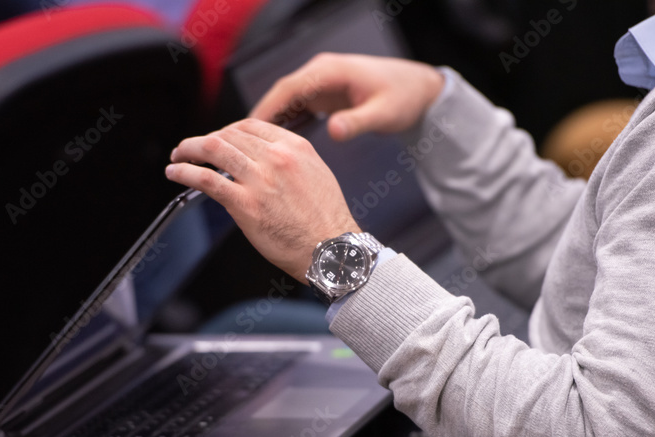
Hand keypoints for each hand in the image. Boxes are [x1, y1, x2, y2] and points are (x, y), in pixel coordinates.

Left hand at [165, 118, 358, 282]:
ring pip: (213, 149)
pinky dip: (185, 172)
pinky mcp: (245, 204)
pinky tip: (176, 172)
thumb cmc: (326, 222)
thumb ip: (290, 162)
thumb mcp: (316, 175)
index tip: (218, 139)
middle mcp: (276, 158)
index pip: (251, 125)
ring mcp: (259, 180)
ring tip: (179, 156)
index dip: (227, 130)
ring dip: (189, 149)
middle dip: (205, 139)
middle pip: (228, 134)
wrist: (332, 250)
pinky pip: (207, 180)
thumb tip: (262, 159)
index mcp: (295, 148)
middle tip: (192, 148)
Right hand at [250, 53, 444, 141]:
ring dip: (267, 122)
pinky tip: (271, 144)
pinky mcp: (323, 93)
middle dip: (258, 118)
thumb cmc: (404, 98)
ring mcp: (321, 82)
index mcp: (330, 71)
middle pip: (279, 94)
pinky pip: (295, 107)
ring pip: (284, 101)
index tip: (246, 131)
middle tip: (236, 143)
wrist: (418, 89)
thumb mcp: (383, 114)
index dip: (265, 110)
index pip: (288, 89)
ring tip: (247, 148)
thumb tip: (334, 131)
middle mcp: (321, 73)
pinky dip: (282, 123)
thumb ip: (358, 123)